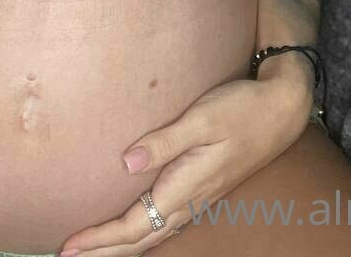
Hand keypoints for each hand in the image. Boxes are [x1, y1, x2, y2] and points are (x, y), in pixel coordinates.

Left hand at [56, 71, 314, 255]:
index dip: (100, 239)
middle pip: (140, 239)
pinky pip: (167, 223)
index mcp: (185, 186)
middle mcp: (191, 199)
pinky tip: (136, 232)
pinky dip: (143, 235)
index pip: (133, 225)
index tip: (68, 246)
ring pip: (154, 234)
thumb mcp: (202, 118)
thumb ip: (165, 141)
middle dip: (105, 253)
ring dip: (123, 248)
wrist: (282, 108)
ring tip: (95, 253)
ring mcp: (200, 197)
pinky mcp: (204, 187)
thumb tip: (126, 162)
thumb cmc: (242, 108)